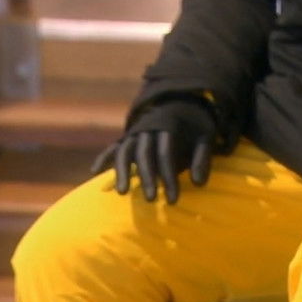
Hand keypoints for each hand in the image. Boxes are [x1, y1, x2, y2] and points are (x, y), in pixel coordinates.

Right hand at [92, 97, 216, 203]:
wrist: (181, 101)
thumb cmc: (196, 124)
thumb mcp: (206, 136)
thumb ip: (202, 158)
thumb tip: (198, 184)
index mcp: (168, 125)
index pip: (166, 154)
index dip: (169, 177)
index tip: (173, 200)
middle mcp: (147, 127)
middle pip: (144, 154)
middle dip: (147, 178)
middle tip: (152, 200)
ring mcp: (135, 131)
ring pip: (125, 151)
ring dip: (122, 171)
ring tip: (122, 192)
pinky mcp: (128, 136)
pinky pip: (113, 147)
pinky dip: (104, 157)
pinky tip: (95, 172)